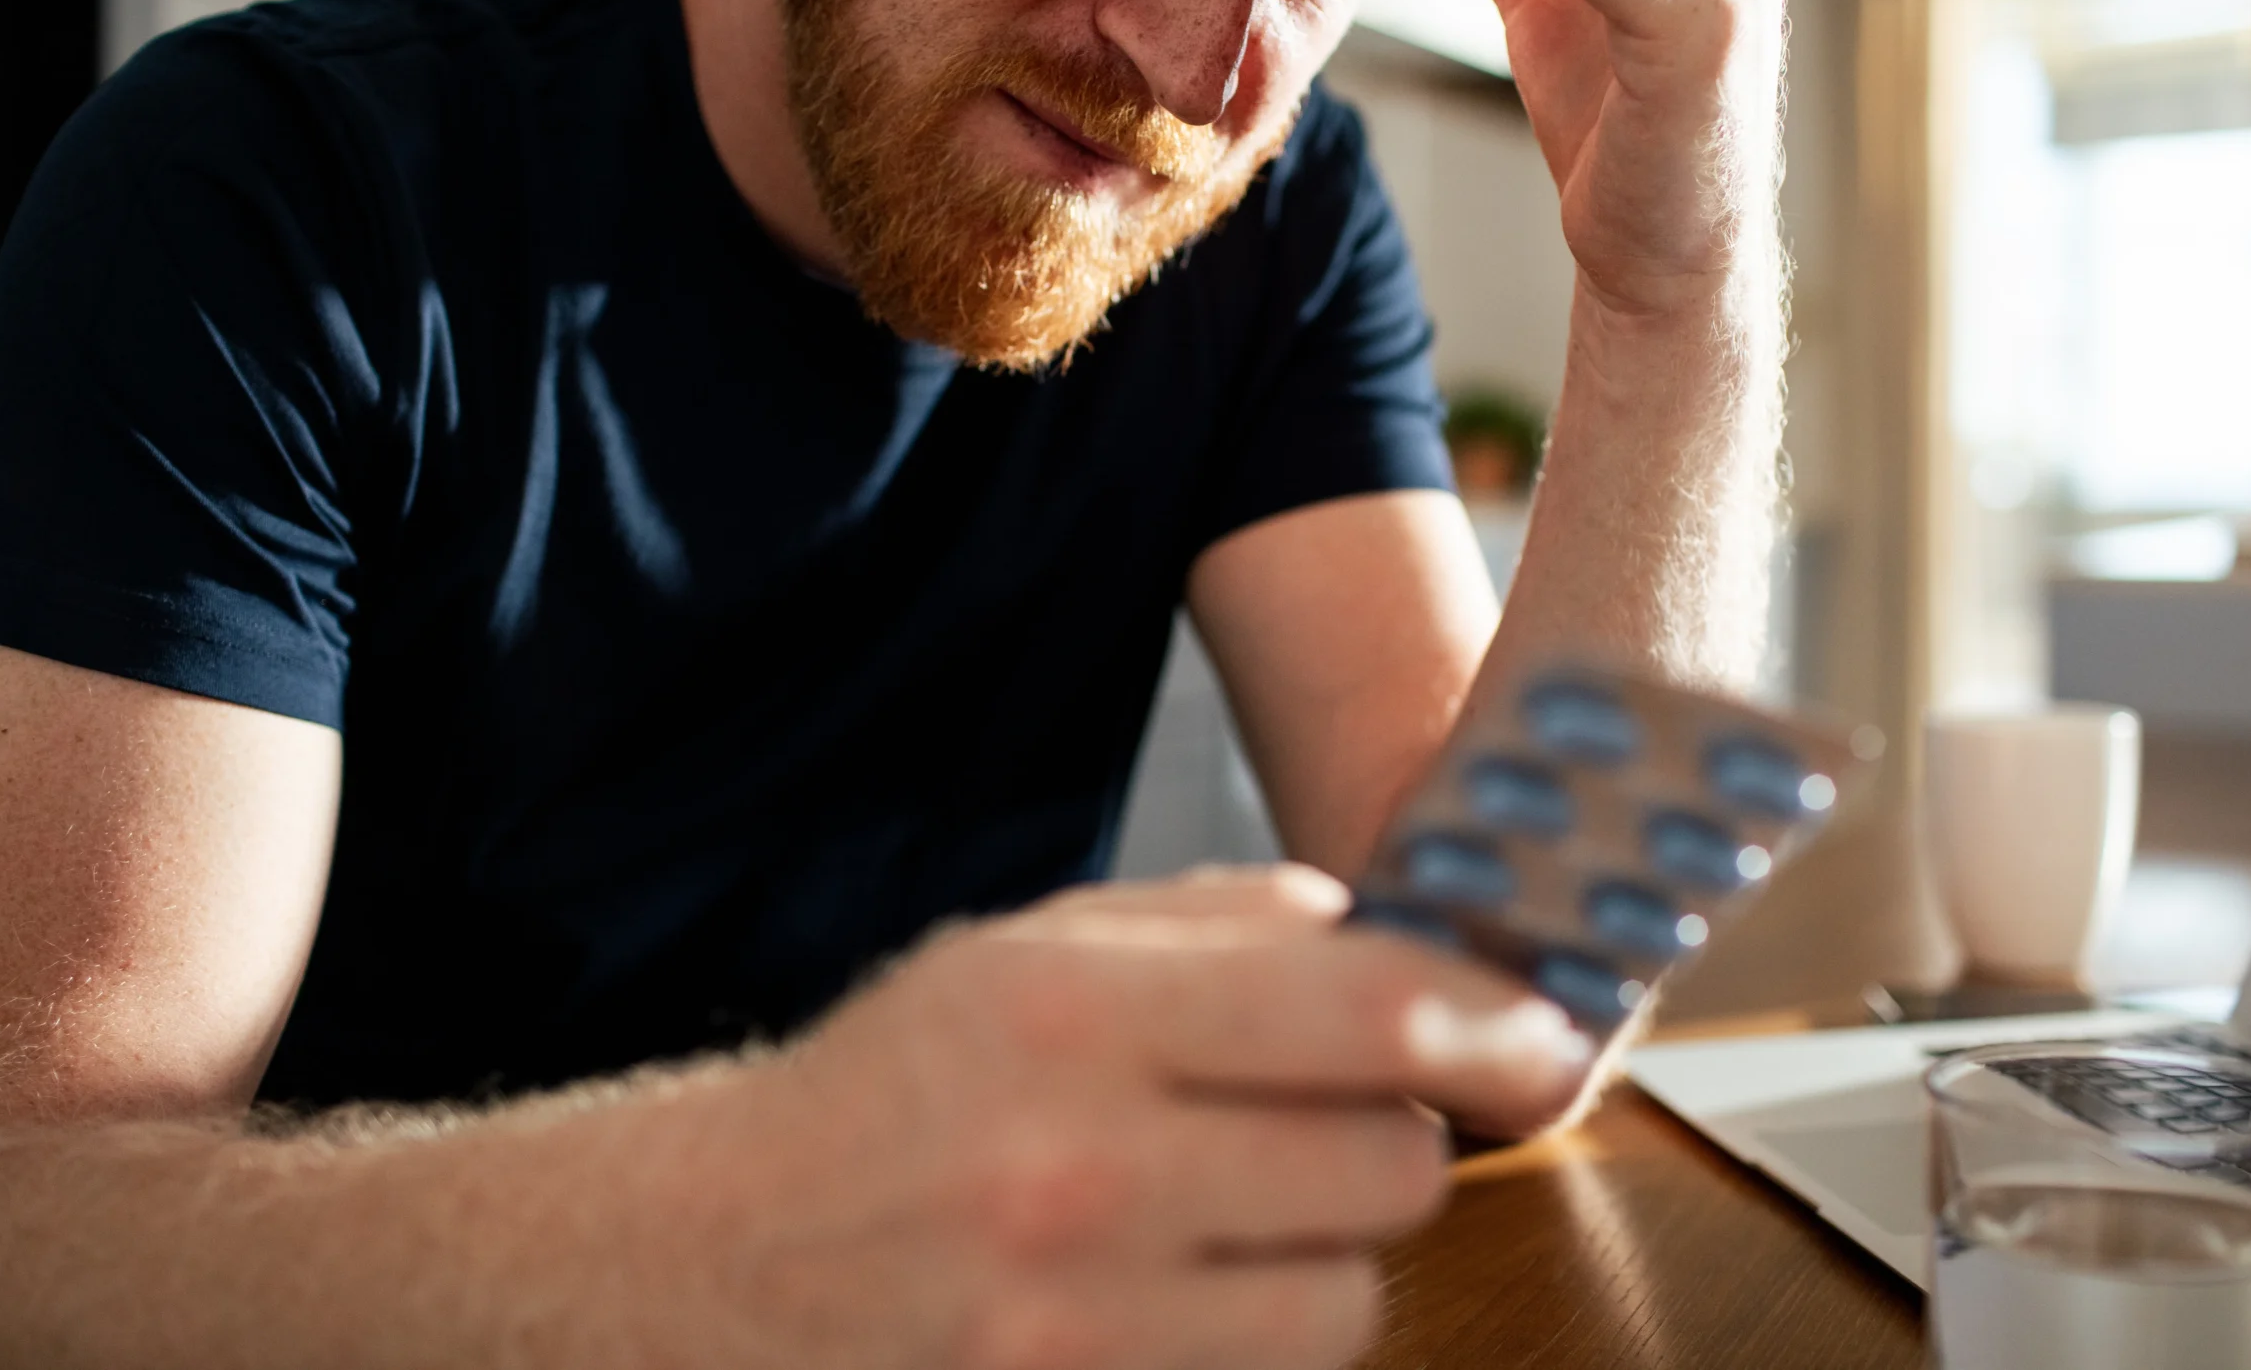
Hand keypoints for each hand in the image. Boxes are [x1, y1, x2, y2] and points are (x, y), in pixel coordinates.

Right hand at [662, 866, 1592, 1369]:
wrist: (711, 1263)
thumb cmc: (884, 1092)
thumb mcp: (1017, 952)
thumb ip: (1204, 923)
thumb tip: (1368, 923)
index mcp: (1072, 1016)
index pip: (1363, 1014)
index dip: (1490, 1022)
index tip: (1539, 1033)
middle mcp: (1082, 1174)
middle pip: (1391, 1170)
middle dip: (1392, 1137)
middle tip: (1328, 1121)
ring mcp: (1079, 1327)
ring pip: (1351, 1303)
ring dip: (1330, 1256)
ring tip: (1235, 1219)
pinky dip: (1266, 1340)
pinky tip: (1191, 1295)